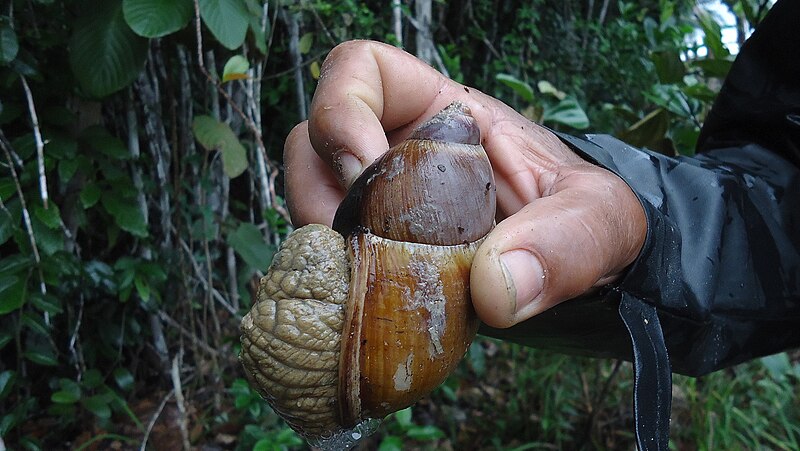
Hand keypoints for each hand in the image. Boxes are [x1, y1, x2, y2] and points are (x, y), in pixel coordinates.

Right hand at [284, 40, 646, 327]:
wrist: (591, 272)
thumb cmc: (592, 222)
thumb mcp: (598, 220)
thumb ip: (564, 244)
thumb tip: (496, 289)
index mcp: (445, 115)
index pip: (363, 70)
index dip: (340, 108)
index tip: (366, 170)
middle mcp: (402, 152)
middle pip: (313, 143)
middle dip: (321, 193)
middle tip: (362, 245)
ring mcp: (386, 206)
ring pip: (313, 204)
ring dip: (323, 245)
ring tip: (370, 283)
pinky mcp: (383, 256)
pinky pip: (332, 259)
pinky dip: (339, 284)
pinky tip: (374, 308)